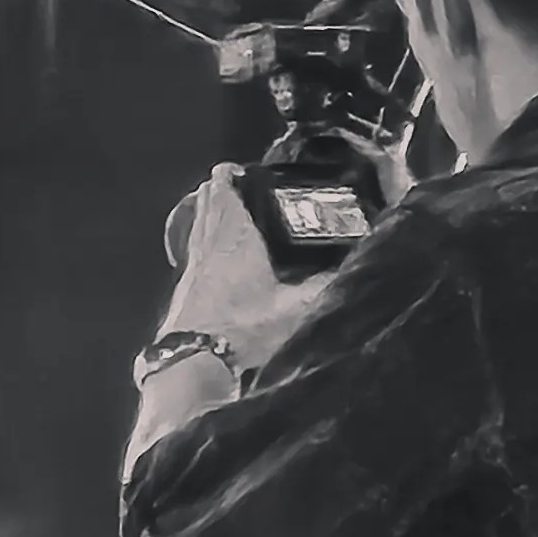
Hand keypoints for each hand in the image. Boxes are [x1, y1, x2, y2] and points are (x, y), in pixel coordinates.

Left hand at [155, 164, 332, 377]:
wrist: (192, 368)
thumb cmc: (242, 332)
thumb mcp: (294, 308)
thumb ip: (323, 286)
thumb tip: (356, 268)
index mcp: (234, 239)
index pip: (225, 195)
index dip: (228, 179)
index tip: (233, 169)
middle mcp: (207, 249)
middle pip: (207, 209)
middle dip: (217, 194)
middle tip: (226, 183)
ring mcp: (190, 273)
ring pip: (196, 232)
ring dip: (205, 219)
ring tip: (215, 212)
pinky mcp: (181, 297)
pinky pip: (192, 259)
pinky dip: (200, 249)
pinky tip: (209, 262)